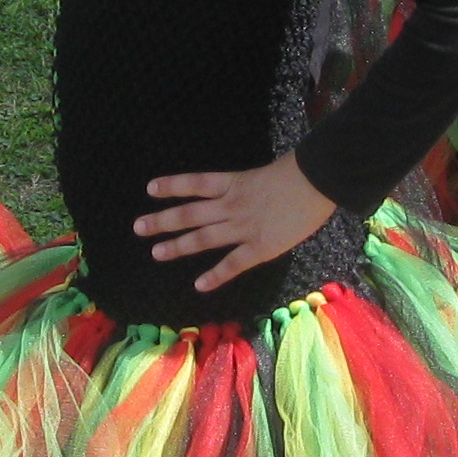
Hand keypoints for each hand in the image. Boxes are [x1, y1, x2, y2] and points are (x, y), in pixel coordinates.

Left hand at [135, 155, 336, 292]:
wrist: (318, 180)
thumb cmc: (300, 171)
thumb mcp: (266, 173)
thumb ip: (249, 186)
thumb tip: (240, 193)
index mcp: (234, 182)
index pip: (195, 183)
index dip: (172, 186)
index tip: (150, 189)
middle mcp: (232, 205)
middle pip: (190, 213)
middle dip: (163, 221)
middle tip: (139, 227)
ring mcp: (244, 227)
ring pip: (203, 238)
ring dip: (178, 246)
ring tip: (156, 252)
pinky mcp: (260, 247)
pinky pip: (233, 263)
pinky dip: (215, 275)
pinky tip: (199, 285)